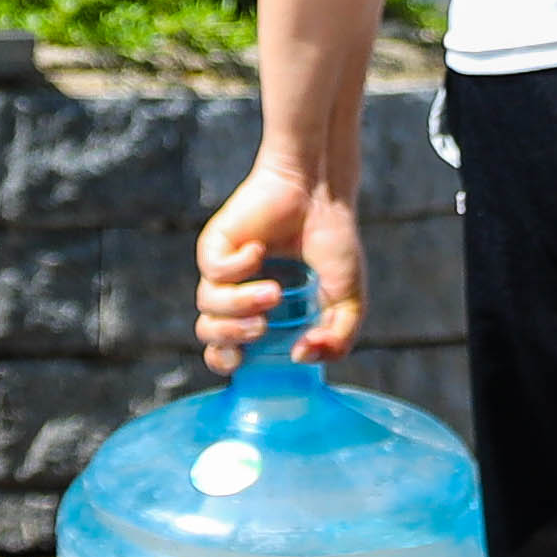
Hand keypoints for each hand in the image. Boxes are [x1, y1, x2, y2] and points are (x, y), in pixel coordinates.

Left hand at [192, 152, 365, 366]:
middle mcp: (236, 294)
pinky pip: (213, 270)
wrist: (322, 194)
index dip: (228, 362)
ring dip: (240, 304)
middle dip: (231, 339)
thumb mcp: (348, 302)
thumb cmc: (333, 243)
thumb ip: (336, 340)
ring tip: (272, 291)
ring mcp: (223, 270)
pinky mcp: (215, 245)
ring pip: (208, 306)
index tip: (248, 360)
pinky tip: (258, 250)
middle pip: (209, 334)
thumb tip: (302, 357)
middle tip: (262, 327)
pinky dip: (239, 267)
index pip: (226, 351)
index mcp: (260, 314)